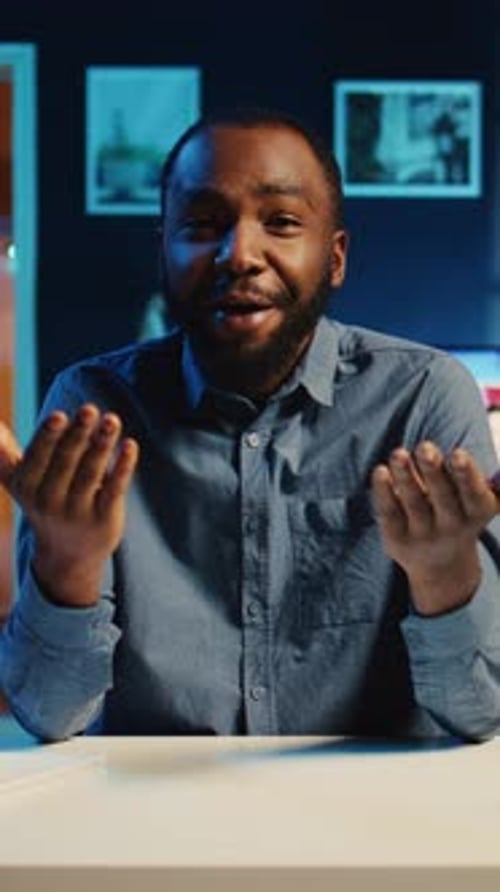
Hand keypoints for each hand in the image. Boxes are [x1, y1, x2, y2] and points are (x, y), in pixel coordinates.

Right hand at [0, 404, 138, 606]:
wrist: (68, 554)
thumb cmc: (45, 503)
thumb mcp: (21, 483)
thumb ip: (6, 455)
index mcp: (26, 487)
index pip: (38, 457)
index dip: (49, 436)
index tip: (60, 415)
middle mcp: (49, 501)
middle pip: (66, 461)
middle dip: (78, 434)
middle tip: (90, 409)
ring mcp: (78, 512)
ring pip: (91, 473)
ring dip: (102, 445)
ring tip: (113, 420)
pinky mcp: (104, 519)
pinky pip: (114, 490)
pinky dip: (123, 467)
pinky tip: (130, 446)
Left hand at [371, 441, 499, 615]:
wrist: (441, 564)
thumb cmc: (458, 514)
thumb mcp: (473, 501)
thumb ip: (472, 479)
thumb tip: (480, 461)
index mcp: (476, 513)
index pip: (473, 495)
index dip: (466, 475)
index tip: (458, 453)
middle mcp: (452, 527)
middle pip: (442, 498)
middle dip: (433, 472)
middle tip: (425, 447)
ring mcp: (423, 535)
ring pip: (413, 503)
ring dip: (405, 476)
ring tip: (399, 453)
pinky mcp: (397, 538)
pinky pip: (389, 512)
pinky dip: (383, 492)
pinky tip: (380, 471)